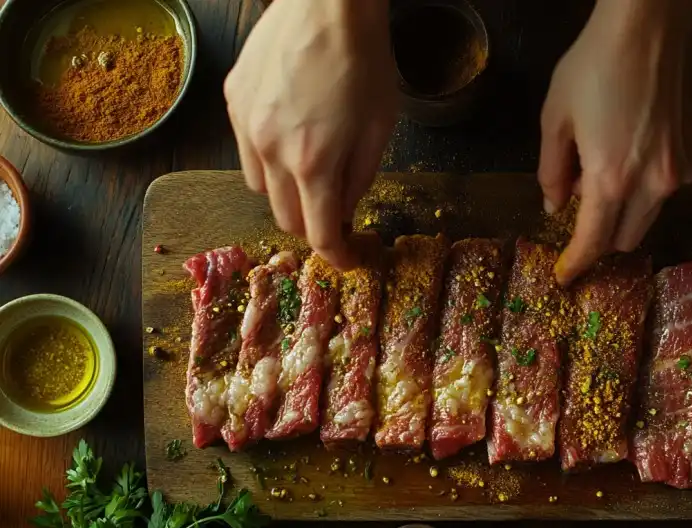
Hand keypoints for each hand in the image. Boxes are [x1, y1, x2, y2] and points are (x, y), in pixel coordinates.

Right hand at [225, 0, 396, 269]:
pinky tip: (289, 133)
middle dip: (311, 224)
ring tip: (310, 166)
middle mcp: (271, 151)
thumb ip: (360, 178)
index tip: (346, 259)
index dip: (335, 255)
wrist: (327, 4)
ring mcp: (246, 126)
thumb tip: (343, 211)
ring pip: (258, 187)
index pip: (318, 233)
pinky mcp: (233, 102)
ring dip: (285, 192)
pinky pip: (245, 149)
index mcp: (314, 162)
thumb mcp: (380, 127)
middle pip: (284, 217)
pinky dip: (266, 157)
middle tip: (332, 211)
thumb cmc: (364, 60)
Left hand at [539, 0, 691, 285]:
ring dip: (627, 209)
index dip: (576, 264)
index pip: (593, 242)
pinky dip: (651, 182)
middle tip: (583, 199)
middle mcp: (654, 185)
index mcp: (612, 180)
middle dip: (602, 233)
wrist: (649, 25)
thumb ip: (552, 171)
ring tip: (611, 163)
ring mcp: (683, 170)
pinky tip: (639, 144)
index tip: (565, 278)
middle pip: (626, 238)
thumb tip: (554, 206)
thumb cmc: (593, 66)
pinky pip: (671, 185)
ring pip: (651, 215)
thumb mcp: (555, 120)